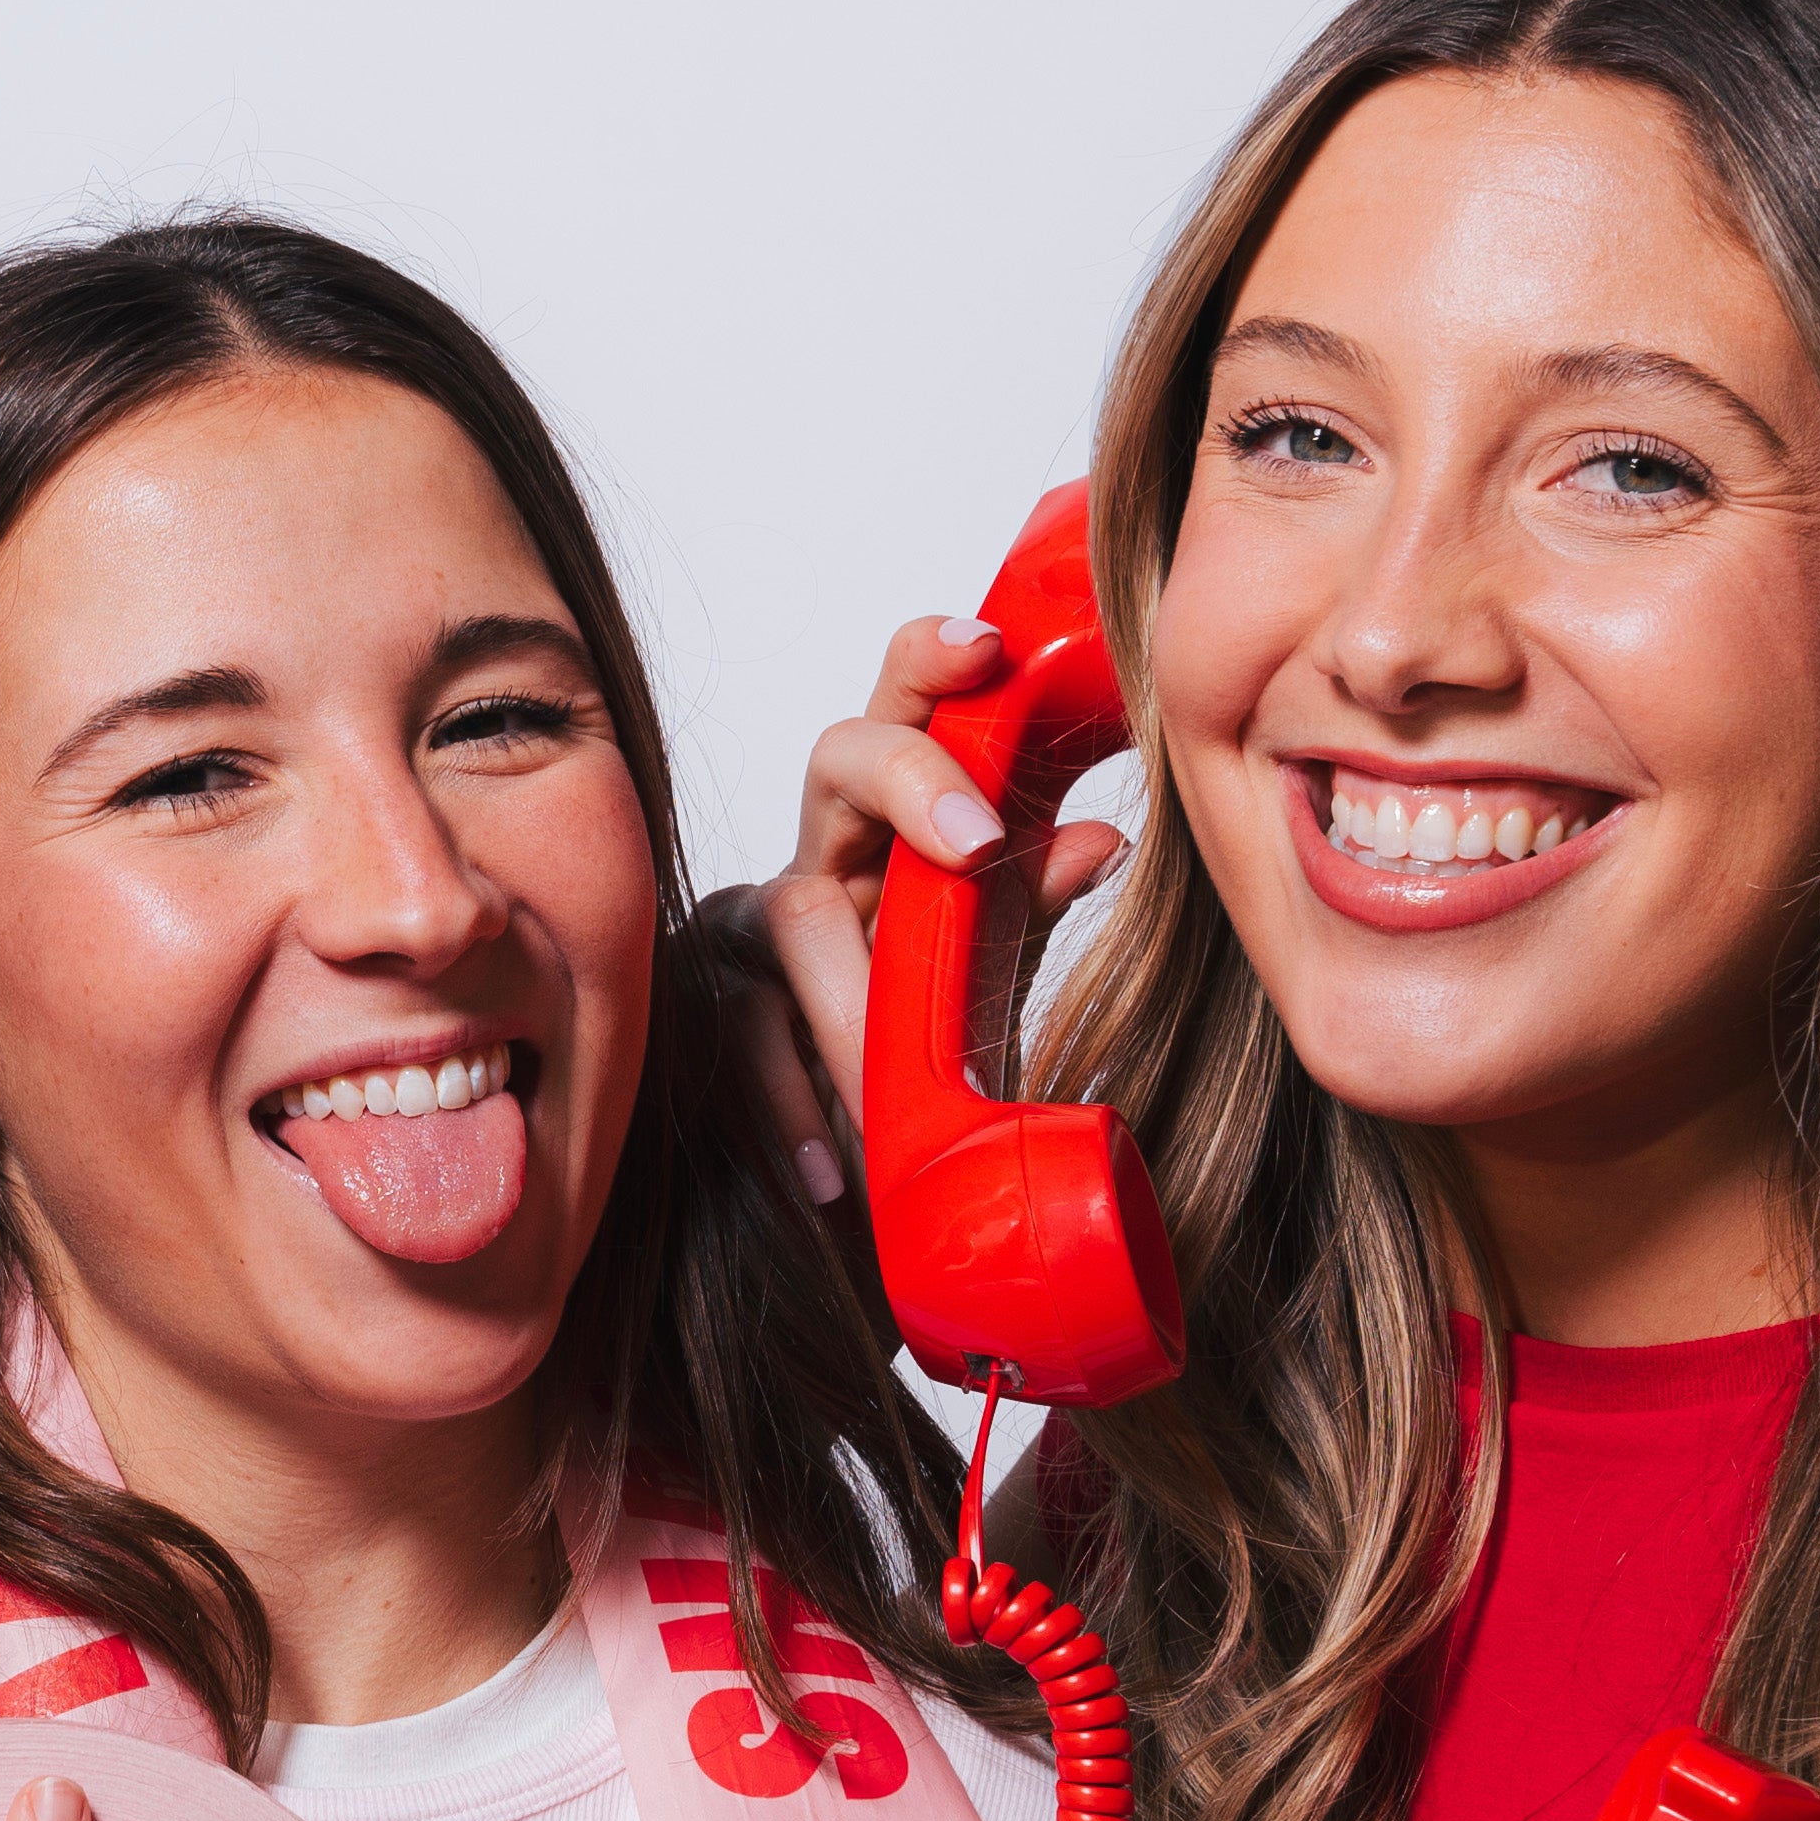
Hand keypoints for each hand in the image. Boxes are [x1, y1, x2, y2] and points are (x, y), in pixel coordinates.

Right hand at [696, 605, 1133, 1177]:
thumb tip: (1104, 839)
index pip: (908, 705)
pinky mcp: (715, 1001)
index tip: (986, 648)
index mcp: (899, 814)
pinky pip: (751, 1039)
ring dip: (856, 1009)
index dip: (934, 662)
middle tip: (980, 842)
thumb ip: (1030, 896)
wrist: (865, 1147)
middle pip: (839, 757)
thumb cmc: (927, 1017)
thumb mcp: (992, 959)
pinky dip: (792, 1110)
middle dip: (912, 780)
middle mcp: (824, 844)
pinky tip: (831, 1172)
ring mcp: (757, 920)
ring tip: (907, 1078)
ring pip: (792, 918)